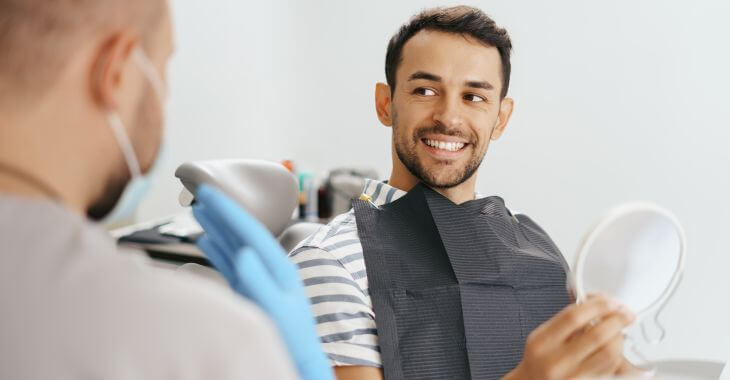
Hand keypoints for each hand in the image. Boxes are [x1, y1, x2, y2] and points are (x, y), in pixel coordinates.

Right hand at [192, 184, 333, 379]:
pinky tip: (204, 240)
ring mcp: (257, 277)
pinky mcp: (248, 288)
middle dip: (222, 211)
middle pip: (241, 232)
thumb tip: (243, 251)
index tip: (211, 192)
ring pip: (233, 245)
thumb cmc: (290, 337)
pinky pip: (228, 263)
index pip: (251, 230)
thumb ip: (259, 280)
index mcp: (278, 266)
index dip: (231, 210)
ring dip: (217, 227)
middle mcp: (268, 266)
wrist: (296, 357)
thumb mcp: (274, 307)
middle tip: (201, 191)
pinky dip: (216, 250)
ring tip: (199, 210)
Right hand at [504, 294, 634, 379]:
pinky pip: (610, 369)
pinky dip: (617, 356)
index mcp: (542, 343)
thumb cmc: (540, 361)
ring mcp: (573, 377)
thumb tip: (598, 305)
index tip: (610, 301)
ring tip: (618, 332)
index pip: (573, 317)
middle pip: (596, 335)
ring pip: (608, 354)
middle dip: (617, 320)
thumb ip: (565, 322)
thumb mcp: (543, 337)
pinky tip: (614, 349)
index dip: (597, 305)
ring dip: (619, 338)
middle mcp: (556, 362)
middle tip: (626, 314)